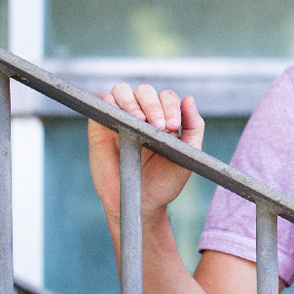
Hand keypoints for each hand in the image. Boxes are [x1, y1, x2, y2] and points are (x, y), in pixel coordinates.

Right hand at [85, 83, 203, 228]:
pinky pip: (99, 101)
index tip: (171, 126)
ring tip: (138, 120)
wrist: (142, 203)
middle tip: (157, 126)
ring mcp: (120, 118)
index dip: (170, 106)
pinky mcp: (100, 125)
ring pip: (122, 91)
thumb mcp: (188, 155)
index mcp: (164, 118)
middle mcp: (142, 114)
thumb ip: (194, 128)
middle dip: (153, 104)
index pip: (167, 97)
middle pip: (145, 91)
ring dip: (131, 101)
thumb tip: (189, 98)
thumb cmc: (166, 181)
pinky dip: (105, 99)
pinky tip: (116, 111)